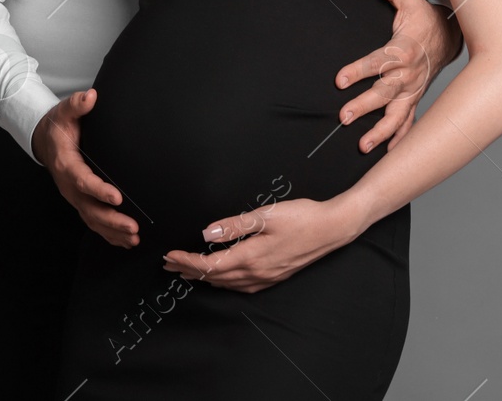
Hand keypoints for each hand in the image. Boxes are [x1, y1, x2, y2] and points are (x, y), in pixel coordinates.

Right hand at [31, 88, 140, 248]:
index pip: (82, 181)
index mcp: (66, 164)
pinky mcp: (81, 201)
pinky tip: (126, 242)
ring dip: (113, 232)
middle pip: (89, 208)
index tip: (117, 197)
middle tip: (133, 227)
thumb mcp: (64, 112)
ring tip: (134, 239)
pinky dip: (109, 234)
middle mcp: (69, 186)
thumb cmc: (58, 126)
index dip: (99, 190)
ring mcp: (74, 197)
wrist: (45, 140)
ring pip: (92, 220)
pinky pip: (93, 222)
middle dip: (111, 220)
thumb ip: (77, 105)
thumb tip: (91, 96)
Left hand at [161, 197, 360, 292]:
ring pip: (227, 283)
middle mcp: (255, 273)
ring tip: (188, 271)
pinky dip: (224, 281)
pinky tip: (221, 277)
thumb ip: (234, 225)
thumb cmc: (302, 217)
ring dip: (204, 277)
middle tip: (168, 265)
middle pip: (214, 277)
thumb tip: (207, 233)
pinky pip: (241, 286)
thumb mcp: (266, 215)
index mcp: (250, 257)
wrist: (332, 228)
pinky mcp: (274, 276)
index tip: (169, 255)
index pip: (208, 264)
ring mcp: (266, 278)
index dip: (186, 261)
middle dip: (189, 271)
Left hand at [333, 0, 461, 152]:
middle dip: (364, 105)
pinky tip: (389, 155)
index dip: (358, 69)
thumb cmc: (425, 18)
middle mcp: (407, 74)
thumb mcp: (409, 0)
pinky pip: (409, 122)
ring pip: (396, 114)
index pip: (377, 61)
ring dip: (380, 131)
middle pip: (384, 92)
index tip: (339, 79)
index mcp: (402, 51)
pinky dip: (400, 139)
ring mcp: (413, 90)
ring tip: (362, 146)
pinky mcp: (415, 98)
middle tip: (343, 117)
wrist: (450, 35)